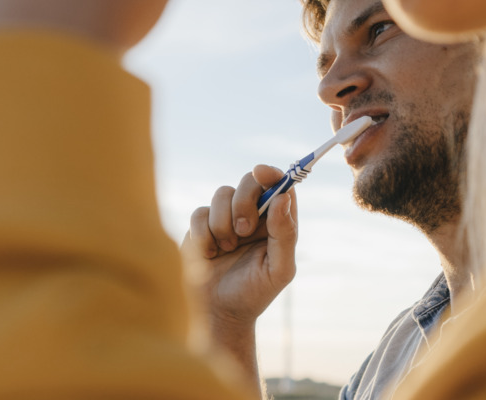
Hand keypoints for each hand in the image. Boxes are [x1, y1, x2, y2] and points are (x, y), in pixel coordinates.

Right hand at [182, 165, 298, 330]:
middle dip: (244, 201)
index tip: (261, 173)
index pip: (281, 185)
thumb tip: (283, 198)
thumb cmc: (254, 294)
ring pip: (222, 193)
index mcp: (277, 222)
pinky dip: (204, 233)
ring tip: (226, 249)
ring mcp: (226, 218)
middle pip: (250, 181)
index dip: (273, 173)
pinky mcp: (201, 226)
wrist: (218, 314)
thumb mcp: (279, 269)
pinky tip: (209, 254)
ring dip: (223, 222)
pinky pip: (200, 212)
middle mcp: (253, 215)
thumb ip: (285, 234)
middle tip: (243, 231)